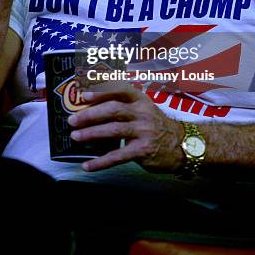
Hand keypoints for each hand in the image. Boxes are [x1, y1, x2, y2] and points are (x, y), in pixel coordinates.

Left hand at [68, 82, 183, 172]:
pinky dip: (101, 161)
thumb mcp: (143, 107)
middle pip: (113, 109)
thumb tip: (90, 107)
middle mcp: (142, 113)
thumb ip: (122, 105)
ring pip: (114, 130)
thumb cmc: (155, 124)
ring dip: (92, 134)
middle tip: (72, 120)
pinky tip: (88, 165)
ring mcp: (143, 132)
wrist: (182, 144)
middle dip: (90, 114)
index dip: (101, 91)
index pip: (120, 90)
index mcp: (140, 99)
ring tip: (76, 137)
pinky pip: (118, 156)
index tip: (84, 95)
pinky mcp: (143, 151)